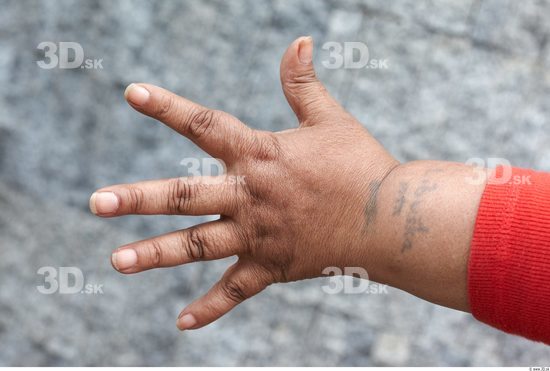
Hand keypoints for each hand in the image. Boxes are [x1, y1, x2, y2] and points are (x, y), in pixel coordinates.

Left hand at [90, 37, 398, 329]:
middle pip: (185, 195)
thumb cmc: (362, 165)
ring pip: (199, 245)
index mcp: (260, 155)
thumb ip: (303, 83)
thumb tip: (300, 39)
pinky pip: (236, 291)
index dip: (167, 107)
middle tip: (96, 203)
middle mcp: (251, 196)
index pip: (205, 125)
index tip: (132, 93)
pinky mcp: (273, 267)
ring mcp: (260, 235)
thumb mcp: (330, 118)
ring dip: (156, 254)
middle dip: (138, 198)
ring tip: (116, 261)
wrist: (392, 220)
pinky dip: (210, 308)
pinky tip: (181, 323)